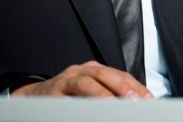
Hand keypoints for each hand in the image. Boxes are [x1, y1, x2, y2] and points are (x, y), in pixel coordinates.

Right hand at [11, 60, 152, 97]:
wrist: (34, 98)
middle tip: (135, 100)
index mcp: (95, 70)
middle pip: (104, 74)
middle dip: (122, 87)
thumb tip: (136, 104)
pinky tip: (84, 112)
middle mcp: (81, 71)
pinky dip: (76, 105)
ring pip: (85, 83)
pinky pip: (66, 99)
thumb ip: (112, 95)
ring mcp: (65, 81)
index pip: (120, 75)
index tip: (149, 100)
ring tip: (113, 105)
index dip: (136, 87)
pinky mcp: (52, 94)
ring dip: (101, 94)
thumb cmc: (69, 96)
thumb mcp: (92, 91)